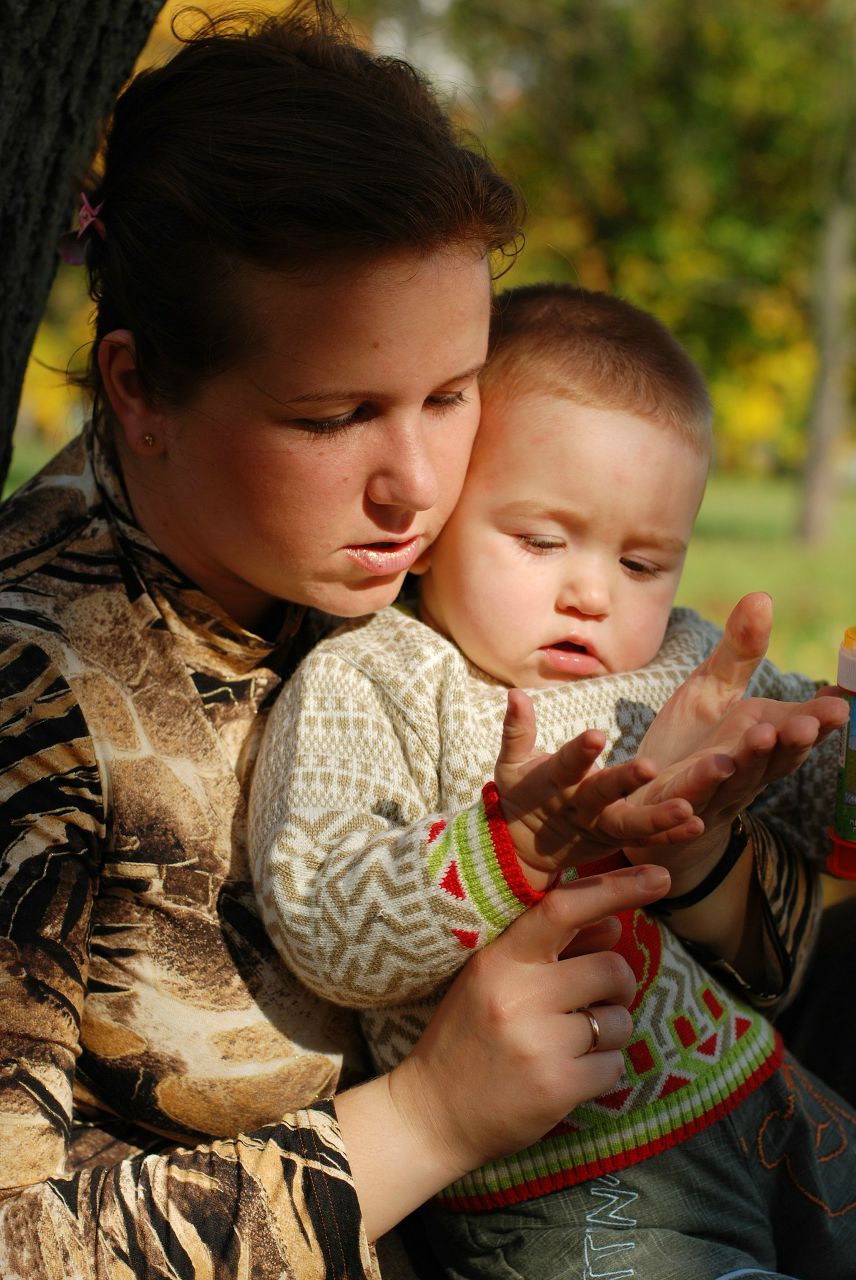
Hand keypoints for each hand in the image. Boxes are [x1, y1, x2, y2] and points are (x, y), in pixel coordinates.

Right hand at [337, 862, 670, 1239]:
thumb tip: (614, 923)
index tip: (658, 877)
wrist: (432, 1113)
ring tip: (570, 1044)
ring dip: (608, 1031)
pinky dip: (602, 1070)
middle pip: (611, 967)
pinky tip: (568, 1075)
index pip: (562, 908)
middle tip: (595, 1002)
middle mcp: (518, 994)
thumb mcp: (493, 980)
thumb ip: (551, 949)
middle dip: (617, 986)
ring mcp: (538, 1042)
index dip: (615, 888)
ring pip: (619, 1020)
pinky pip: (615, 1066)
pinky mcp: (558, 1087)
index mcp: (500, 959)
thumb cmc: (467, 1036)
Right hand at [494, 688, 701, 882]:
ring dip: (657, 818)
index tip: (595, 735)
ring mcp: (598, 828)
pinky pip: (646, 841)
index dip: (579, 752)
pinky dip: (671, 835)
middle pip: (601, 795)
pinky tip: (698, 824)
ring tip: (687, 808)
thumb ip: (518, 730)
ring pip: (628, 825)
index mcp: (553, 783)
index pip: (566, 765)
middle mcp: (577, 806)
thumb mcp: (511, 764)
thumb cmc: (521, 792)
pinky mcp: (616, 841)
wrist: (521, 848)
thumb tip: (516, 693)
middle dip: (624, 781)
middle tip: (650, 766)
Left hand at [631, 594, 847, 886]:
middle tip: (805, 722)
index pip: (798, 731)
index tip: (838, 707)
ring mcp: (710, 793)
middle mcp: (744, 769)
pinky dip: (700, 790)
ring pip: (735, 780)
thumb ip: (738, 652)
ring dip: (750, 762)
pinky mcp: (671, 807)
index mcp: (761, 738)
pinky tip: (711, 770)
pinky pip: (687, 801)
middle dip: (792, 743)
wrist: (648, 797)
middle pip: (775, 760)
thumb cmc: (690, 740)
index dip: (818, 723)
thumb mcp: (711, 688)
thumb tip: (763, 596)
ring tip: (759, 736)